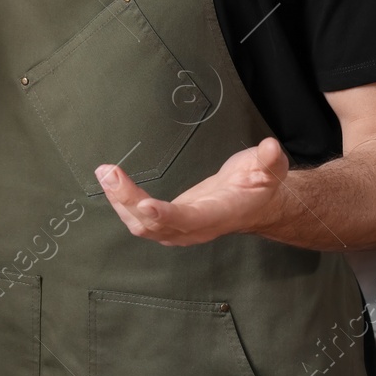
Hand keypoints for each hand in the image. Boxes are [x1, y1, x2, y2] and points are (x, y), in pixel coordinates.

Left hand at [95, 137, 290, 246]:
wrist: (255, 204)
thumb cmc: (260, 185)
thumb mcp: (271, 169)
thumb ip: (270, 160)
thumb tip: (271, 147)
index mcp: (218, 215)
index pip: (188, 219)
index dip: (166, 216)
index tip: (145, 205)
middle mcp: (195, 227)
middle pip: (155, 224)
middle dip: (129, 201)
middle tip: (110, 174)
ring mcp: (179, 228)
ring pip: (142, 225)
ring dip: (120, 201)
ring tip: (104, 173)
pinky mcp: (168, 222)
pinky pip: (139, 219)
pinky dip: (122, 202)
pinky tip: (110, 182)